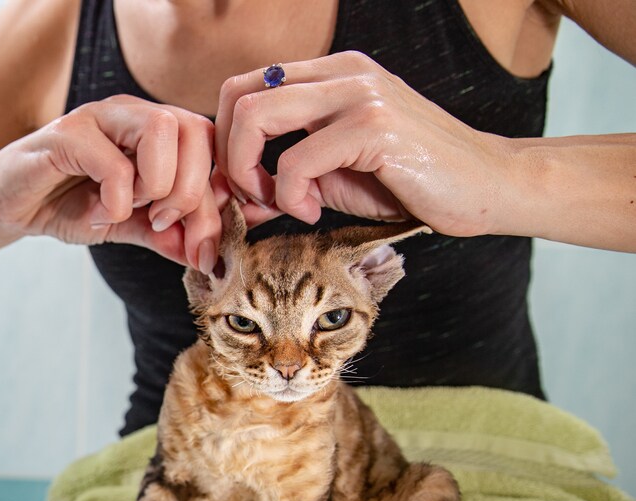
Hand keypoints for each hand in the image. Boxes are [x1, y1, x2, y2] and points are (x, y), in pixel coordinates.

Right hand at [0, 95, 223, 271]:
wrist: (5, 207)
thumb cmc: (63, 205)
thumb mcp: (125, 225)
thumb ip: (165, 235)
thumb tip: (207, 257)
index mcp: (152, 129)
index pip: (208, 144)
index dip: (215, 198)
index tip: (201, 245)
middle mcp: (130, 113)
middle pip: (194, 128)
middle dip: (190, 190)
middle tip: (162, 223)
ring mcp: (97, 118)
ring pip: (161, 129)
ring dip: (158, 183)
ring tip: (130, 211)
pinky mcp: (64, 136)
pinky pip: (112, 161)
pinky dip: (117, 198)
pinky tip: (101, 214)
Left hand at [214, 51, 512, 235]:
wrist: (489, 186)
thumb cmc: (409, 182)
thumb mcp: (334, 171)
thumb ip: (287, 169)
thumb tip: (233, 190)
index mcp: (330, 73)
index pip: (243, 88)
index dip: (227, 140)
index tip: (245, 184)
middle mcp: (342, 72)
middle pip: (237, 96)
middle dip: (229, 156)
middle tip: (255, 196)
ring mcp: (358, 93)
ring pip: (255, 117)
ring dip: (250, 172)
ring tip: (282, 203)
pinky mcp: (374, 126)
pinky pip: (296, 161)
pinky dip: (292, 196)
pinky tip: (315, 213)